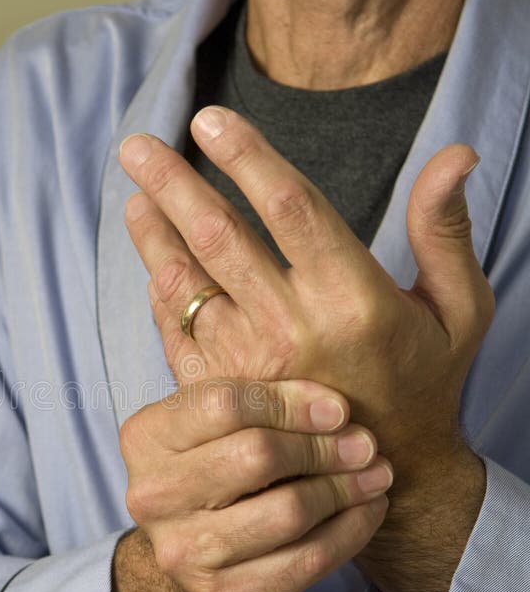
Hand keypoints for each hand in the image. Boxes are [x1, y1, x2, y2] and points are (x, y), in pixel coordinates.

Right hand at [116, 377, 390, 591]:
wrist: (187, 557)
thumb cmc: (212, 473)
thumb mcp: (214, 426)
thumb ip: (261, 404)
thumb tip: (337, 414)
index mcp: (145, 438)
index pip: (225, 404)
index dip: (291, 403)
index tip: (339, 409)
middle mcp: (152, 495)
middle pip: (258, 455)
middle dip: (324, 448)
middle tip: (365, 445)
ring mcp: (181, 550)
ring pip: (288, 511)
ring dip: (344, 489)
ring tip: (374, 475)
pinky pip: (304, 562)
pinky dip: (348, 533)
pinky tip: (365, 512)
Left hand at [118, 107, 493, 591]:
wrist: (385, 471)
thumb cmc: (424, 382)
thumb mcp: (458, 311)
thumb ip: (445, 234)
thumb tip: (453, 156)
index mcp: (353, 298)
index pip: (290, 208)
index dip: (246, 157)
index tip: (208, 120)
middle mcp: (292, 328)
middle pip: (220, 239)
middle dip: (173, 185)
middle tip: (137, 147)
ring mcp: (249, 365)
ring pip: (186, 286)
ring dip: (154, 237)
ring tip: (134, 198)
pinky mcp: (222, 394)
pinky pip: (177, 334)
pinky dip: (162, 296)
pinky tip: (153, 266)